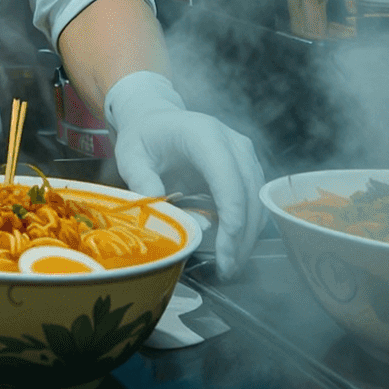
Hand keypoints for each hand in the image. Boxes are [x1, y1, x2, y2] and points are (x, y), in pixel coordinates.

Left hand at [103, 71, 265, 278]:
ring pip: (258, 200)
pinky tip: (231, 247)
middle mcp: (231, 142)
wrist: (157, 119)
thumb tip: (170, 214)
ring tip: (230, 265)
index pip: (228, 179)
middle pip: (249, 194)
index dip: (232, 219)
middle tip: (227, 269)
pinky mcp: (247, 166)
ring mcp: (243, 153)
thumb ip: (143, 181)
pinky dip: (247, 226)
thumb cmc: (144, 138)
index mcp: (203, 135)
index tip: (224, 253)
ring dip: (248, 235)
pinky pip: (254, 200)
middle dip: (242, 236)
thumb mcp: (130, 156)